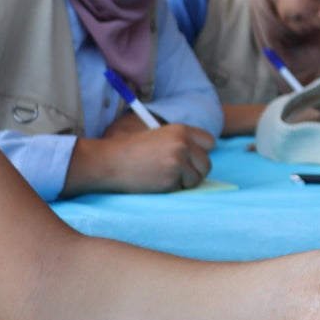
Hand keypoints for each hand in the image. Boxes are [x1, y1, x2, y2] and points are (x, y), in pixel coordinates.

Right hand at [65, 123, 214, 194]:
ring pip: (197, 179)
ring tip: (163, 176)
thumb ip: (181, 143)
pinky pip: (182, 189)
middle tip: (177, 173)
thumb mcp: (159, 136)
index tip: (191, 158)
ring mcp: (177, 162)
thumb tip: (201, 159)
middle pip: (207, 164)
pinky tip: (156, 181)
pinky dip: (172, 189)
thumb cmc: (132, 150)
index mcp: (181, 130)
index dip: (201, 152)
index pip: (210, 142)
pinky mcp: (170, 180)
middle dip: (195, 171)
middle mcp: (183, 144)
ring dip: (184, 182)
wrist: (109, 162)